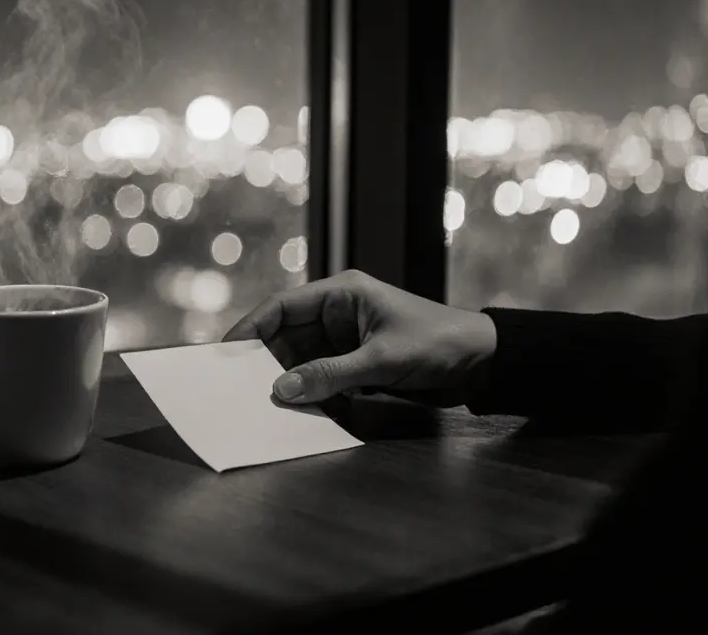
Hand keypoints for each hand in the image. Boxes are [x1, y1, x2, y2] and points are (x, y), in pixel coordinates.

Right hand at [223, 270, 496, 406]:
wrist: (483, 363)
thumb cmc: (438, 344)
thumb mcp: (381, 359)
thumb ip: (330, 374)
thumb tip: (281, 390)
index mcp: (342, 294)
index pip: (282, 306)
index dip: (250, 329)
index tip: (224, 354)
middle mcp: (339, 314)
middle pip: (286, 338)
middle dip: (266, 364)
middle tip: (238, 391)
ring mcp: (346, 342)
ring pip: (302, 363)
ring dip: (289, 384)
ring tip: (264, 408)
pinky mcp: (357, 366)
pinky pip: (322, 380)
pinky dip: (311, 395)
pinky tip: (299, 414)